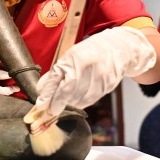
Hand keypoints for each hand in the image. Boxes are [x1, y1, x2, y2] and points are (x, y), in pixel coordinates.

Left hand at [35, 26, 156, 115]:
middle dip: (57, 103)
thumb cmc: (90, 51)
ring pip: (79, 98)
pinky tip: (76, 100)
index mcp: (75, 57)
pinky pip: (90, 99)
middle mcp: (87, 67)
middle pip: (68, 91)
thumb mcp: (69, 56)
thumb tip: (40, 89)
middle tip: (51, 110)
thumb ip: (55, 73)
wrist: (118, 49)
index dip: (48, 94)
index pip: (58, 79)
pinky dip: (80, 102)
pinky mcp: (107, 86)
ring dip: (69, 104)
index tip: (41, 105)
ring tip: (64, 103)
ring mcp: (99, 77)